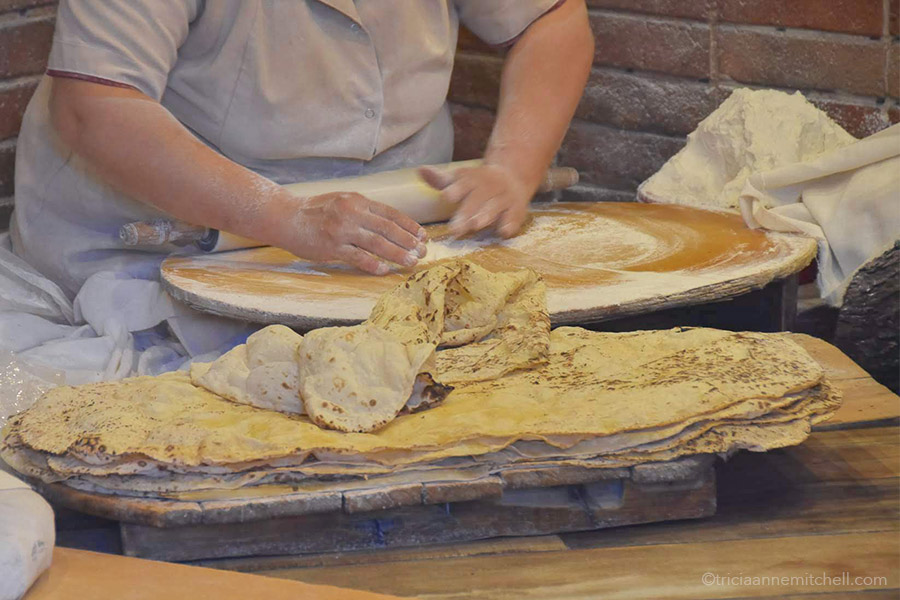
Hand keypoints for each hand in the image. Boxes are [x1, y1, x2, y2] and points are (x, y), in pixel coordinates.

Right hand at [278, 191, 426, 274]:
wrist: (285, 216)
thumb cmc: (316, 211)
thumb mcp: (342, 201)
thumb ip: (364, 210)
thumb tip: (390, 223)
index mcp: (357, 200)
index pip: (390, 213)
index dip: (409, 226)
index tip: (423, 236)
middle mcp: (352, 212)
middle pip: (388, 229)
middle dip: (409, 242)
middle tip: (423, 252)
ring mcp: (341, 230)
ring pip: (377, 244)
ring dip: (397, 254)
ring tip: (411, 262)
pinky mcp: (331, 247)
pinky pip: (357, 257)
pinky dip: (373, 265)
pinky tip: (385, 270)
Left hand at [419, 164, 532, 237]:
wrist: (512, 177)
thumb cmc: (478, 184)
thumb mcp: (460, 179)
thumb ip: (441, 180)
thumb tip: (420, 170)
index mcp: (472, 179)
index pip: (463, 184)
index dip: (456, 189)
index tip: (447, 196)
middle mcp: (489, 186)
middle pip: (477, 199)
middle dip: (466, 212)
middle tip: (454, 228)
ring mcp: (504, 197)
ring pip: (495, 206)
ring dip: (486, 215)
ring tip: (476, 225)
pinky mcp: (516, 209)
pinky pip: (514, 216)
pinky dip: (509, 223)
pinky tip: (503, 232)